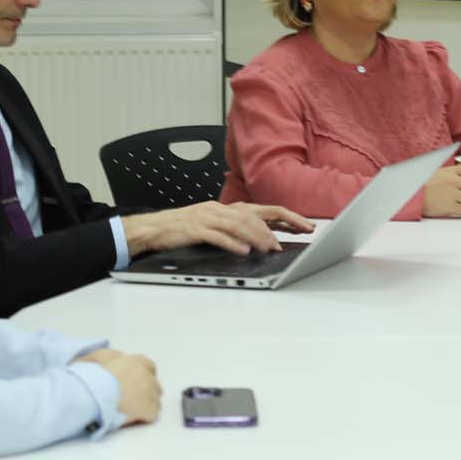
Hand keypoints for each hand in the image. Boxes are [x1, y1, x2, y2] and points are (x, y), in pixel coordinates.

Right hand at [78, 348, 161, 424]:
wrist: (92, 394)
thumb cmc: (93, 376)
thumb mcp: (95, 358)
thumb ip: (103, 356)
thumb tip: (96, 359)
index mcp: (136, 361)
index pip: (149, 366)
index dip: (143, 375)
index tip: (135, 382)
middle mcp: (146, 375)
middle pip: (154, 385)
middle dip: (146, 392)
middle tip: (132, 399)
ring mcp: (149, 393)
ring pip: (155, 400)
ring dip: (146, 405)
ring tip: (132, 411)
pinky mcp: (149, 409)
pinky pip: (153, 414)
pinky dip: (145, 417)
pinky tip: (133, 419)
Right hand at [123, 202, 314, 254]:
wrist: (155, 227)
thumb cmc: (184, 228)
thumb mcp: (214, 224)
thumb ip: (236, 229)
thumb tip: (263, 239)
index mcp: (227, 208)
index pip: (264, 210)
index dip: (287, 216)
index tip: (306, 226)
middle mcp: (220, 209)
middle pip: (257, 213)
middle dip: (280, 222)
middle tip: (298, 234)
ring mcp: (208, 217)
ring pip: (240, 224)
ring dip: (259, 236)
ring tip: (272, 247)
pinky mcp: (195, 229)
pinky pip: (218, 236)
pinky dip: (232, 243)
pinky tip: (244, 251)